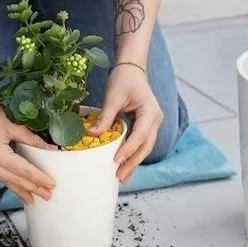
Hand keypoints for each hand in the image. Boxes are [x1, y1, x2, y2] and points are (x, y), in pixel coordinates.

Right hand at [0, 91, 56, 203]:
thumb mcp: (14, 125)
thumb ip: (32, 140)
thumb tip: (49, 149)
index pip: (24, 171)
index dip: (39, 179)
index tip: (51, 185)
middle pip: (14, 180)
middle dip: (31, 189)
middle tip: (47, 196)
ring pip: (3, 180)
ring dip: (18, 189)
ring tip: (31, 199)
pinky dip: (6, 180)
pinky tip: (14, 185)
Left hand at [88, 65, 162, 182]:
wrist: (132, 69)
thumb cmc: (124, 79)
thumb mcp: (113, 97)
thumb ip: (105, 116)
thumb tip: (92, 134)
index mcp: (150, 112)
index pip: (140, 135)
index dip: (128, 149)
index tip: (116, 161)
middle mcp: (155, 120)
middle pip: (145, 146)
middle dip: (132, 163)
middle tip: (119, 177)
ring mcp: (152, 124)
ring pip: (144, 147)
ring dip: (133, 162)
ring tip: (121, 177)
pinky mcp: (146, 126)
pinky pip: (140, 143)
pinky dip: (132, 154)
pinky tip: (122, 165)